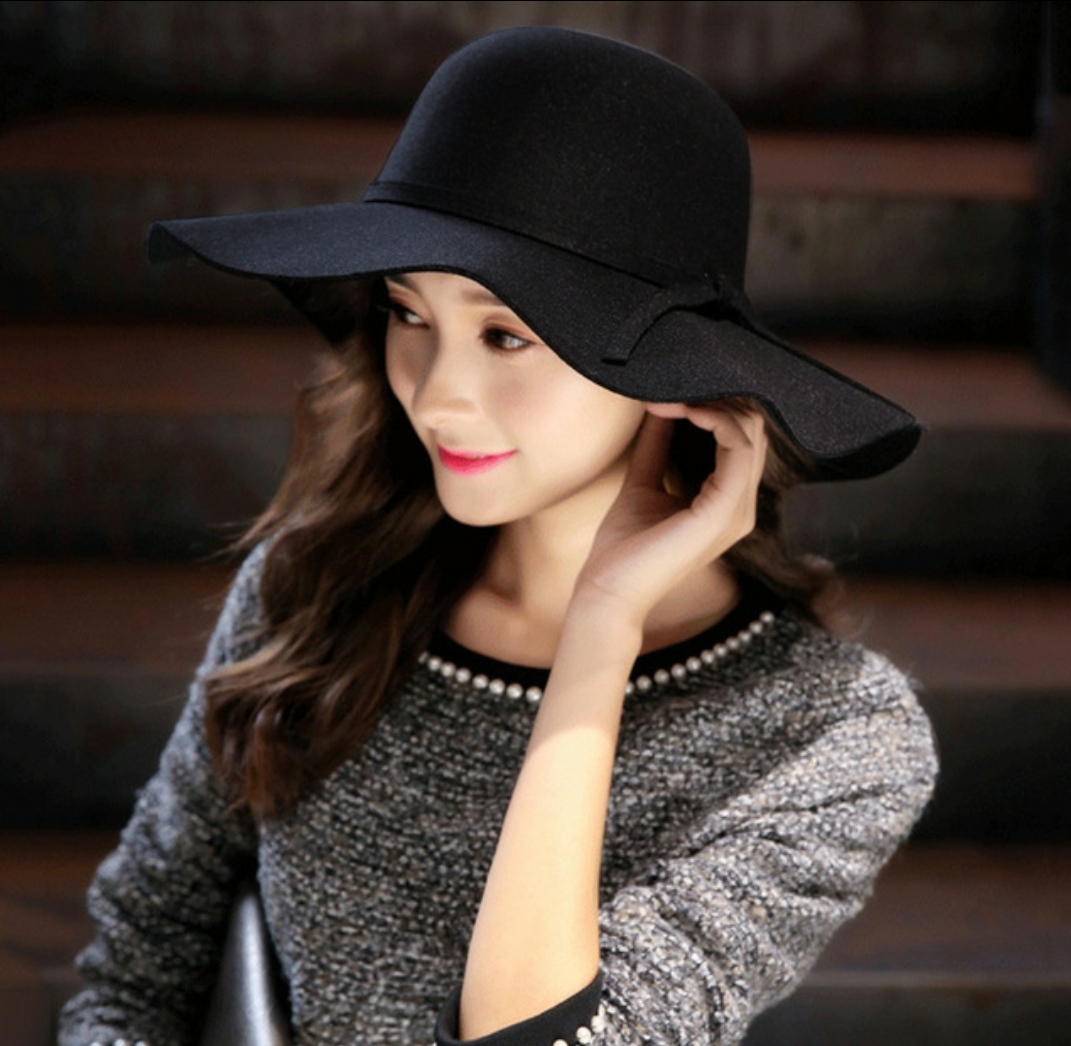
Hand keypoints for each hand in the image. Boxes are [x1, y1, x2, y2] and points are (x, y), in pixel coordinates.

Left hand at [573, 402, 767, 628]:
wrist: (608, 591)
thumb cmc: (623, 547)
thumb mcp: (643, 480)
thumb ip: (659, 444)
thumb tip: (663, 403)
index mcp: (726, 502)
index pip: (742, 437)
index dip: (714, 403)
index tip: (672, 388)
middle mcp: (740, 506)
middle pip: (753, 429)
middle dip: (717, 397)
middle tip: (675, 383)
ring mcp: (737, 511)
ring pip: (751, 432)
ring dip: (712, 402)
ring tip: (671, 394)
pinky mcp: (723, 513)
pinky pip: (737, 448)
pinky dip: (712, 419)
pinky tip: (681, 409)